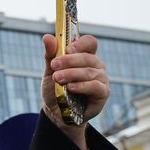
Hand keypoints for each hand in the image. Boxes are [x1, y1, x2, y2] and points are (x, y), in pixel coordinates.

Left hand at [40, 33, 108, 148]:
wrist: (56, 113)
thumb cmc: (56, 89)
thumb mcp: (50, 71)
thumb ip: (50, 55)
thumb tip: (47, 37)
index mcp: (85, 56)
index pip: (90, 43)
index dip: (80, 43)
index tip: (67, 49)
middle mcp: (96, 66)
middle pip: (88, 57)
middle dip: (69, 60)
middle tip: (54, 65)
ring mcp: (101, 79)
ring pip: (90, 72)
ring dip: (72, 74)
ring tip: (58, 78)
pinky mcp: (102, 93)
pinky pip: (95, 87)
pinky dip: (82, 86)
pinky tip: (70, 87)